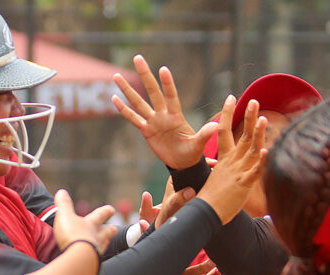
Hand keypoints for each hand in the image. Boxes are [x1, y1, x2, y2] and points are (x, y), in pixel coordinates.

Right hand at [53, 189, 115, 254]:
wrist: (78, 258)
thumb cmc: (72, 235)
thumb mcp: (65, 216)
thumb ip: (64, 204)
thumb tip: (61, 191)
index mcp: (90, 224)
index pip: (99, 215)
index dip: (105, 211)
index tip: (111, 208)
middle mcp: (96, 237)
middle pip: (105, 232)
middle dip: (109, 230)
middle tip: (115, 228)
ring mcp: (96, 251)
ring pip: (102, 245)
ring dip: (104, 243)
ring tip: (107, 242)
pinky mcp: (93, 264)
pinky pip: (96, 259)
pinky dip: (96, 257)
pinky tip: (95, 259)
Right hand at [112, 55, 217, 170]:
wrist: (182, 162)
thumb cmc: (192, 152)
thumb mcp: (198, 144)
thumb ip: (205, 135)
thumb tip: (216, 126)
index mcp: (176, 116)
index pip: (171, 96)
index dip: (167, 84)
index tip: (163, 69)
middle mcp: (163, 114)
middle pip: (152, 92)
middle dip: (145, 75)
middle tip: (138, 57)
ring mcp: (153, 121)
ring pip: (138, 102)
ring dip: (127, 90)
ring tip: (117, 76)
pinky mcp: (146, 130)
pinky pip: (133, 118)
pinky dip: (123, 109)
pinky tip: (114, 98)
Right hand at [196, 96, 267, 223]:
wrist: (204, 212)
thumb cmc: (208, 198)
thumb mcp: (216, 178)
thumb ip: (223, 169)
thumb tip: (219, 164)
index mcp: (223, 159)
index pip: (224, 131)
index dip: (228, 113)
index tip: (231, 98)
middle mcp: (231, 162)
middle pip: (242, 135)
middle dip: (248, 117)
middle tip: (253, 101)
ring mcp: (238, 172)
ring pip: (251, 149)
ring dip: (258, 134)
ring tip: (264, 119)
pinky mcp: (244, 184)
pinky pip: (255, 171)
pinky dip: (262, 161)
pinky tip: (267, 150)